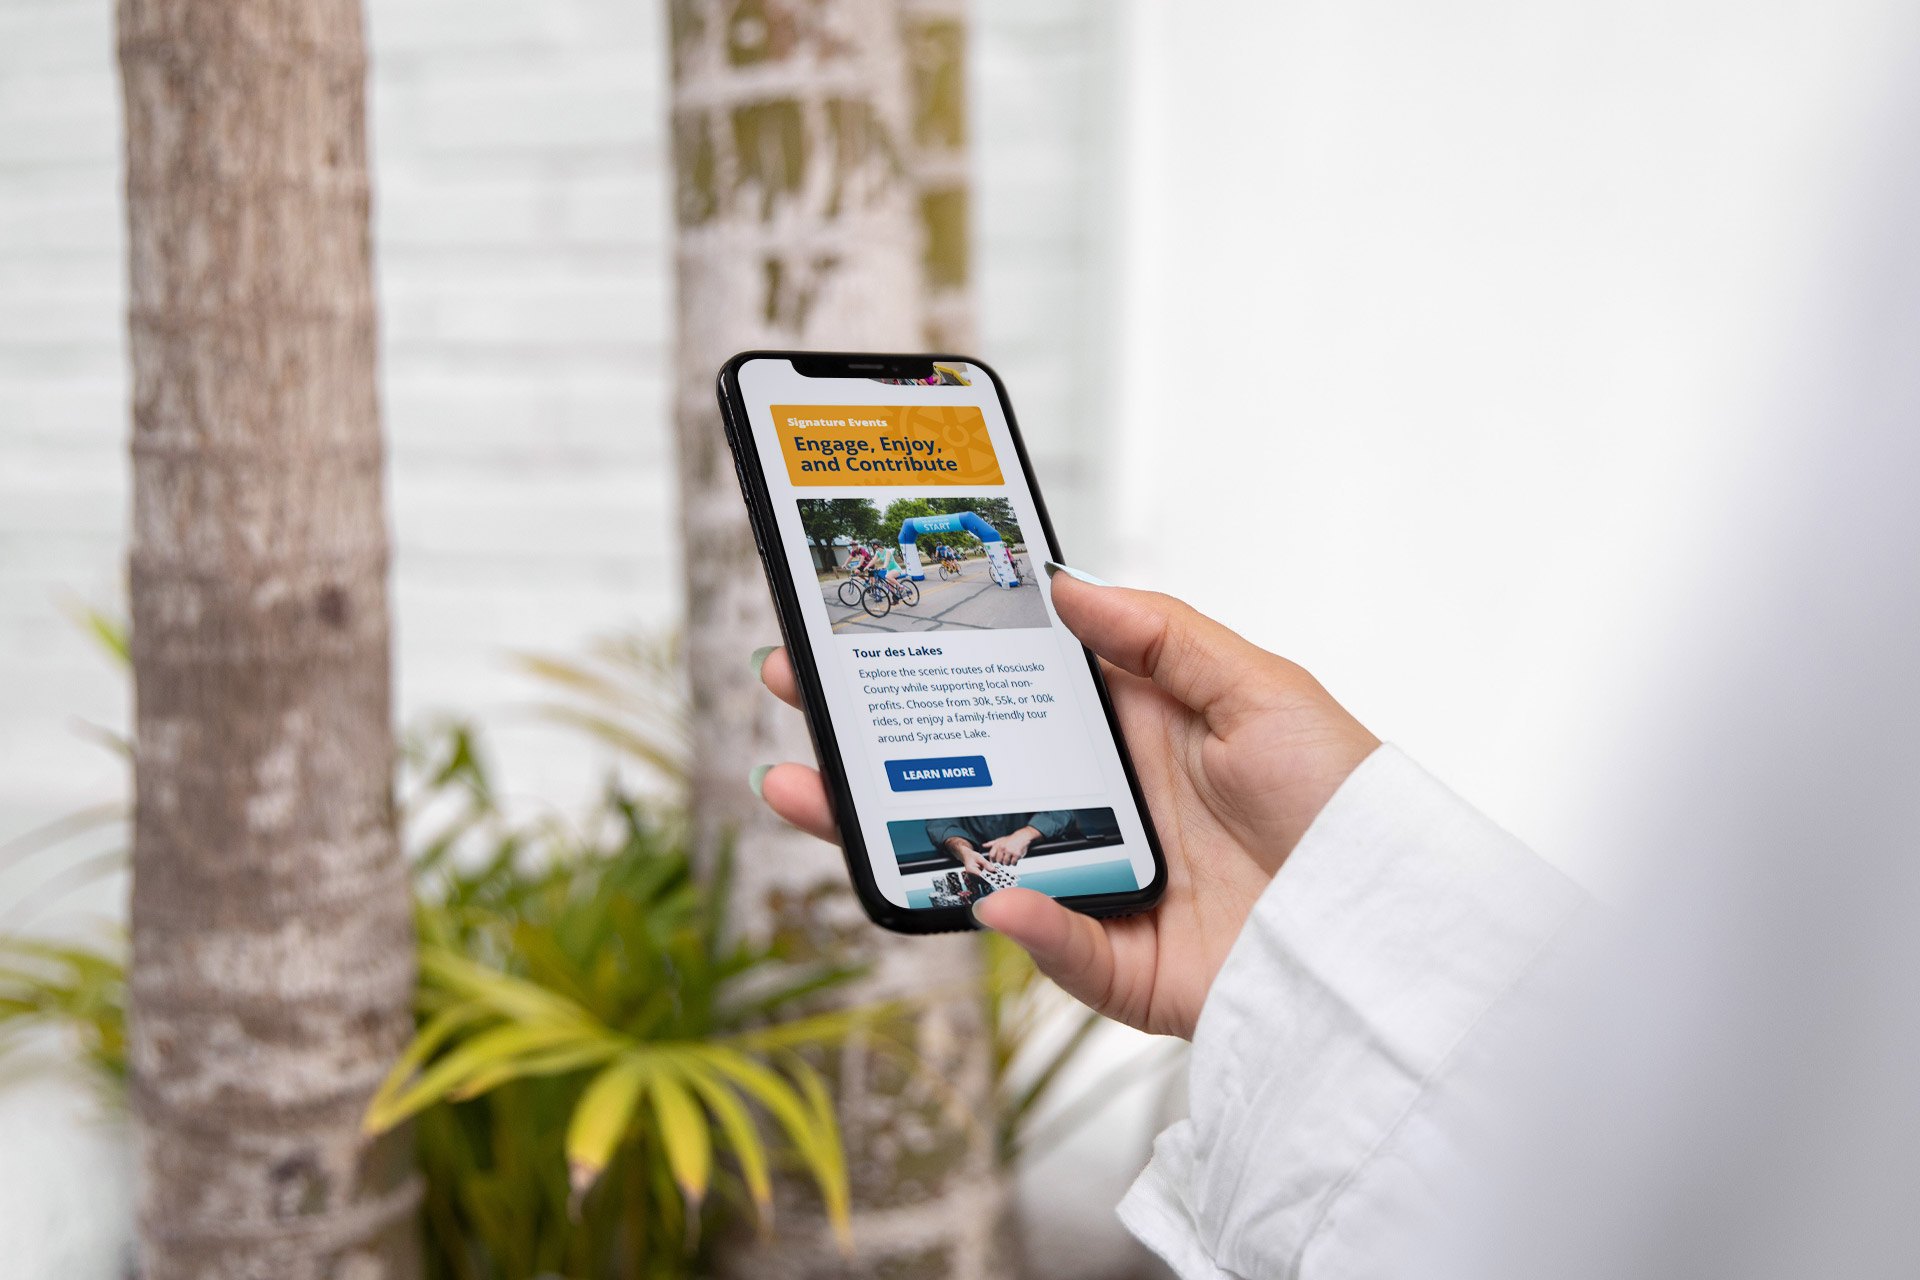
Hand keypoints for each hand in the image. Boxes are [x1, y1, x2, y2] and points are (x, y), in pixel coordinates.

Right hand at [752, 572, 1377, 1038]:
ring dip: (880, 828)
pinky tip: (983, 889)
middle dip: (868, 735)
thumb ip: (1160, 634)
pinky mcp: (1111, 966)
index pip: (1007, 690)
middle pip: (960, 769)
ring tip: (802, 789)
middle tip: (793, 690)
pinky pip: (1045, 944)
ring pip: (964, 857)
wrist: (1393, 928)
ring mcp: (1092, 885)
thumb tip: (1061, 584)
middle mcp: (1095, 806)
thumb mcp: (1260, 687)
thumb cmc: (1343, 799)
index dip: (936, 658)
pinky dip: (1015, 921)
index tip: (863, 622)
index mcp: (1126, 733)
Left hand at [981, 826, 1040, 864]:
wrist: (1022, 837)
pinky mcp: (1017, 855)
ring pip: (1006, 863)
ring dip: (1008, 863)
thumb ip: (991, 844)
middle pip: (998, 861)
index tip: (995, 861)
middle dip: (1001, 862)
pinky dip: (1014, 863)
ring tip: (1010, 859)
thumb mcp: (999, 840)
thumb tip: (983, 845)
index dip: (993, 860)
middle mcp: (1003, 848)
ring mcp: (1010, 852)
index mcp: (998, 845)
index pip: (991, 856)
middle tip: (1004, 860)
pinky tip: (1015, 859)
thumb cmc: (1010, 839)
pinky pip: (1013, 863)